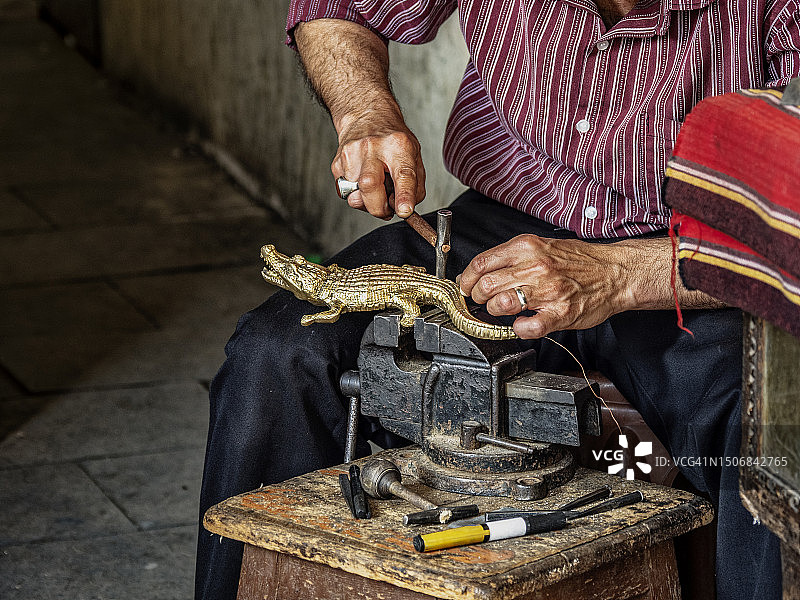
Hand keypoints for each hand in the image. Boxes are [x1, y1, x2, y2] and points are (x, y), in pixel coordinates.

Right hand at [332, 110, 425, 219]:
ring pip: (356, 195)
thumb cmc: (392, 139)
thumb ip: (415, 185)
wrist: (366, 116)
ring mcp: (351, 155)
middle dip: (378, 207)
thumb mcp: (414, 156)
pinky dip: (358, 194)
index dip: (404, 196)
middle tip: (387, 209)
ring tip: (376, 186)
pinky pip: (347, 193)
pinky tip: (363, 179)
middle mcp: (372, 147)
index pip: (402, 174)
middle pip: (369, 185)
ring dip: (368, 201)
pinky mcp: (337, 164)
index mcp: (398, 145)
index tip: (404, 211)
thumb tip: (403, 209)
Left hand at [457, 235, 634, 338]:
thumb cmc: (580, 261)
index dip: (467, 279)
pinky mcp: (560, 314)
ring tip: (502, 311)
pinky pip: (527, 327)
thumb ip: (514, 257)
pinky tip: (522, 324)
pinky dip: (519, 329)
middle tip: (482, 301)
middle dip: (477, 298)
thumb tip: (483, 271)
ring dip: (494, 312)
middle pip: (486, 286)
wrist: (616, 272)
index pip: (481, 263)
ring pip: (500, 305)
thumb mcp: (543, 246)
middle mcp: (535, 267)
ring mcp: (547, 291)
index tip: (465, 287)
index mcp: (527, 247)